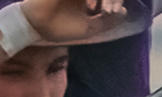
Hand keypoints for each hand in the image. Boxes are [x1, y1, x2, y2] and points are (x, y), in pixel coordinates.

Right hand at [18, 0, 136, 46]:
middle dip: (111, 0)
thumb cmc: (61, 28)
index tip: (113, 13)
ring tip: (103, 10)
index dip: (114, 2)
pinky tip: (91, 5)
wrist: (37, 25)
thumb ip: (107, 21)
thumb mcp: (89, 27)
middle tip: (108, 11)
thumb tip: (124, 12)